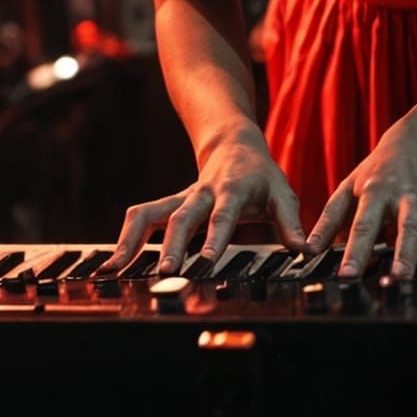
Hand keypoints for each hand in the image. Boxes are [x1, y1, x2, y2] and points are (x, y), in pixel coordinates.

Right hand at [100, 125, 306, 275]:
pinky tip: (113, 263)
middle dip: (170, 245)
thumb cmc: (261, 174)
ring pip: (149, 213)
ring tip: (116, 268)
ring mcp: (180, 197)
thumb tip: (304, 251)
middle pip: (180, 217)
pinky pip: (141, 217)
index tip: (204, 261)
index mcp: (231, 190)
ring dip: (132, 240)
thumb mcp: (283, 193)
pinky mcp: (168, 204)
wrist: (233, 143)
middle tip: (163, 273)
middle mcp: (200, 193)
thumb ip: (291, 222)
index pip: (222, 216)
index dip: (214, 237)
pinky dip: (125, 238)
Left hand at [305, 118, 416, 279]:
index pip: (360, 226)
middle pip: (393, 229)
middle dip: (393, 255)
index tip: (346, 275)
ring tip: (415, 278)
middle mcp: (396, 198)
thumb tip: (307, 249)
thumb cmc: (375, 172)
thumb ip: (329, 221)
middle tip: (390, 281)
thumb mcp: (348, 189)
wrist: (415, 142)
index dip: (353, 251)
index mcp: (371, 194)